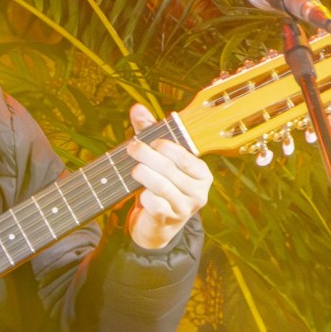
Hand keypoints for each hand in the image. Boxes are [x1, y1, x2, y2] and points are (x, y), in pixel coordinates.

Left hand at [124, 103, 212, 250]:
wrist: (156, 224)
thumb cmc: (159, 184)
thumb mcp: (157, 159)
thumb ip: (149, 132)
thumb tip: (136, 107)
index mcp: (201, 173)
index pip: (184, 155)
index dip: (165, 146)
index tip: (147, 140)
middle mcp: (199, 190)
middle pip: (169, 168)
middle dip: (147, 156)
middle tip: (131, 148)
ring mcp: (186, 206)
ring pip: (161, 185)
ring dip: (143, 175)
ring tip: (134, 170)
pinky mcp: (170, 219)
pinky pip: (155, 204)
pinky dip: (144, 197)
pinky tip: (140, 194)